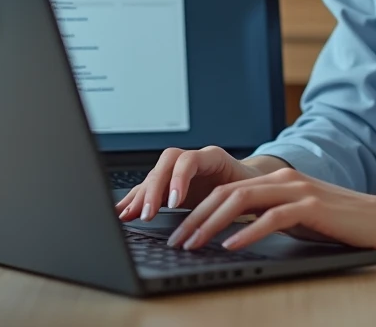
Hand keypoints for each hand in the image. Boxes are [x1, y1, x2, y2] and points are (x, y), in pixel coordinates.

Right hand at [115, 145, 266, 222]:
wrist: (252, 184)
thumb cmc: (252, 188)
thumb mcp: (248, 193)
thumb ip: (236, 201)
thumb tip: (228, 216)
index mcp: (213, 157)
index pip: (189, 159)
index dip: (179, 179)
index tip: (174, 202)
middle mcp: (193, 160)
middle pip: (166, 164)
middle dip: (153, 189)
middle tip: (147, 213)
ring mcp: (180, 171)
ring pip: (155, 176)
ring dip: (140, 195)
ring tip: (128, 215)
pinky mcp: (171, 184)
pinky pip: (150, 188)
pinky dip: (136, 199)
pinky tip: (123, 211)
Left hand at [164, 166, 375, 252]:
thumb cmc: (339, 223)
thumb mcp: (296, 217)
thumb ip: (268, 216)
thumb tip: (232, 231)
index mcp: (276, 180)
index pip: (226, 191)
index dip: (198, 210)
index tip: (178, 231)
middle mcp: (283, 180)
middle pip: (227, 193)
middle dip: (196, 217)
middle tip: (176, 240)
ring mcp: (297, 190)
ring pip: (242, 201)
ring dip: (212, 224)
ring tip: (194, 243)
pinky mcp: (311, 206)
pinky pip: (271, 217)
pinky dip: (247, 232)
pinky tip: (231, 245)